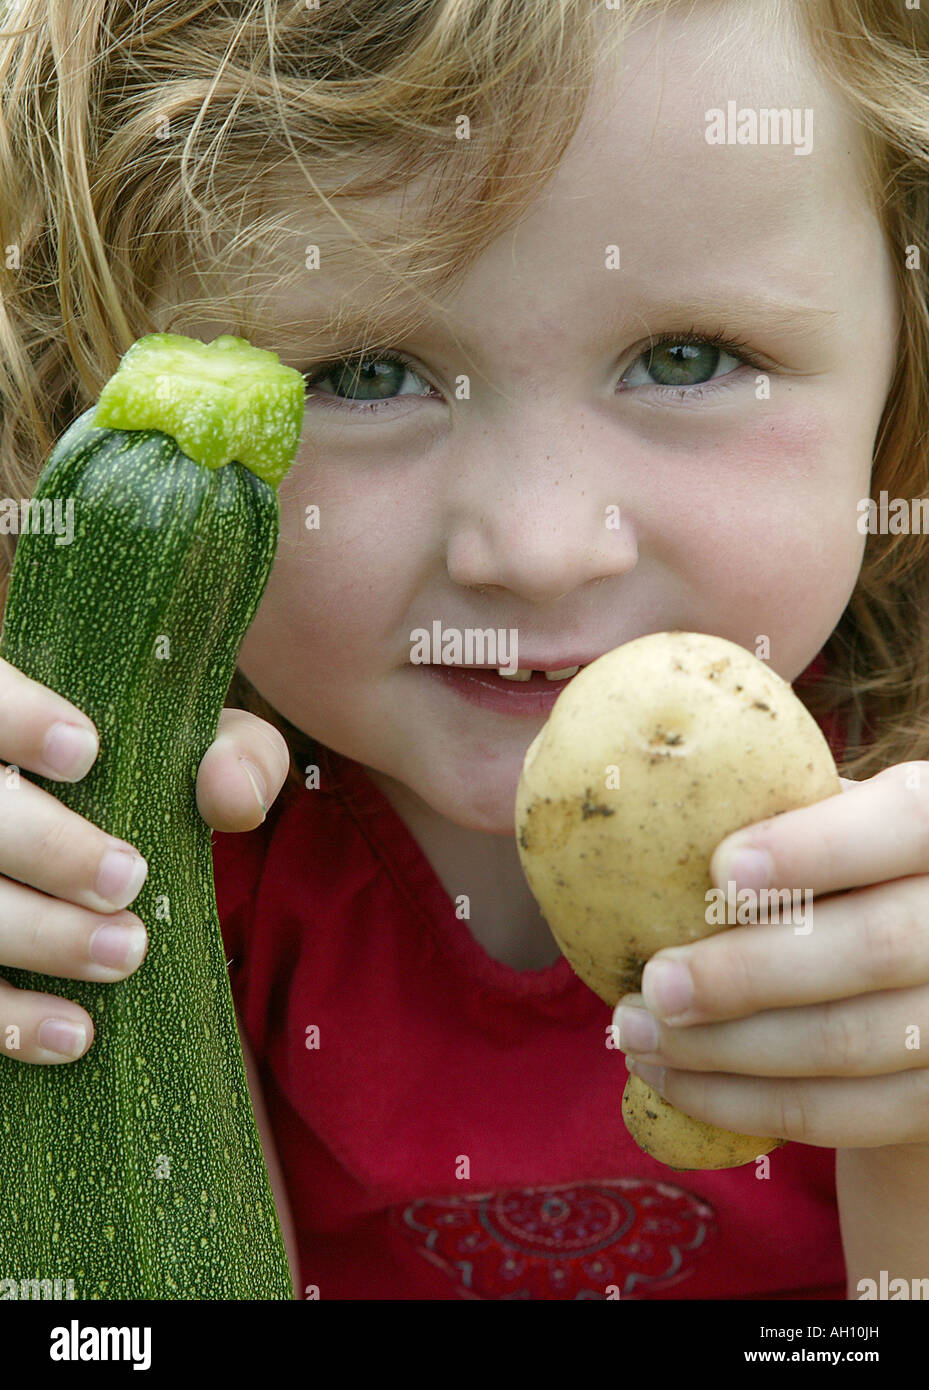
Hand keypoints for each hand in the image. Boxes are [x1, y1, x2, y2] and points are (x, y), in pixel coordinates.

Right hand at [0, 657, 289, 1064]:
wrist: (92, 856)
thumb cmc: (146, 783)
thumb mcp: (197, 753)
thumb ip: (234, 750)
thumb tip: (229, 793)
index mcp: (4, 711)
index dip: (19, 718)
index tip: (88, 752)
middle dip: (49, 849)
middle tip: (128, 878)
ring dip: (41, 936)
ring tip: (125, 952)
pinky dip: (12, 1020)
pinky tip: (77, 1033)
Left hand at [612, 763, 928, 1149]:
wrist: (913, 985)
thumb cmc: (850, 878)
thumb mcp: (840, 827)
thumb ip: (789, 816)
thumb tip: (666, 818)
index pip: (907, 820)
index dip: (819, 846)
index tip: (721, 867)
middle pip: (876, 946)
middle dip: (748, 971)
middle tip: (654, 982)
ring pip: (849, 1043)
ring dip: (724, 1049)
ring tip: (637, 1033)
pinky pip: (844, 1115)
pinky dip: (744, 1105)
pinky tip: (673, 1080)